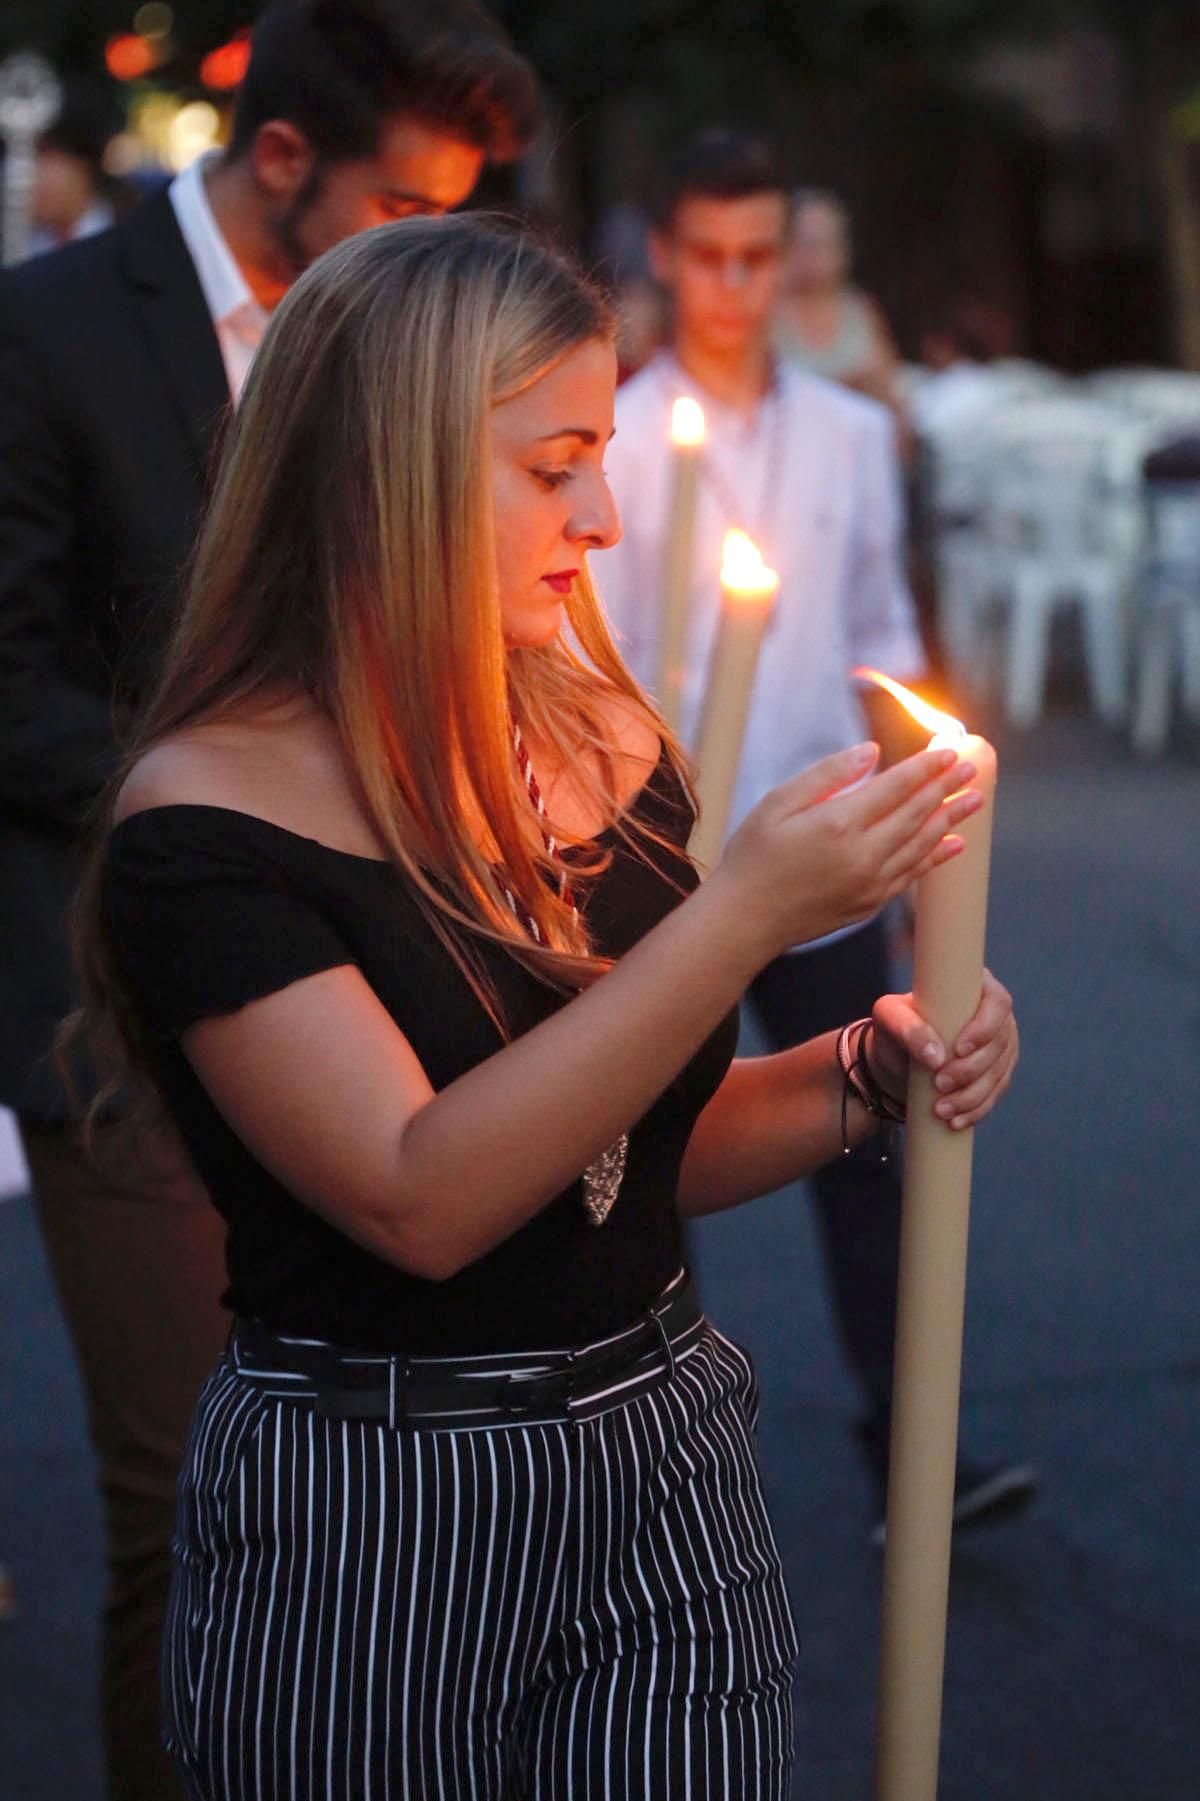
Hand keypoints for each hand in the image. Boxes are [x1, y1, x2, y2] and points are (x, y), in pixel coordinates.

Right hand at [715, 741, 984, 961]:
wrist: (745, 919)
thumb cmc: (753, 856)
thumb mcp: (778, 802)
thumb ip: (828, 774)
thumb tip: (872, 751)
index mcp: (839, 823)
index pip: (897, 786)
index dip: (926, 767)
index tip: (950, 751)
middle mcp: (863, 854)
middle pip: (917, 813)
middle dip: (946, 788)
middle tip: (972, 768)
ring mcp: (870, 882)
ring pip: (922, 844)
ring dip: (951, 819)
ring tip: (974, 800)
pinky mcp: (870, 903)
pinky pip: (912, 874)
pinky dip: (936, 856)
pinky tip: (953, 843)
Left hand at [867, 968, 1017, 1129]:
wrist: (896, 1057)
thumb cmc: (894, 1026)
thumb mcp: (889, 1018)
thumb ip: (907, 1028)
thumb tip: (935, 1057)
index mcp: (976, 988)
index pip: (998, 1003)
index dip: (984, 1028)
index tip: (958, 1050)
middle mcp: (995, 1016)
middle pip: (1000, 1044)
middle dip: (971, 1069)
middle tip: (940, 1083)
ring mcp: (1000, 1046)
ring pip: (999, 1074)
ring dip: (973, 1096)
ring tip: (941, 1110)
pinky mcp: (997, 1074)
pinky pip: (995, 1094)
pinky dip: (976, 1110)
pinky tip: (956, 1121)